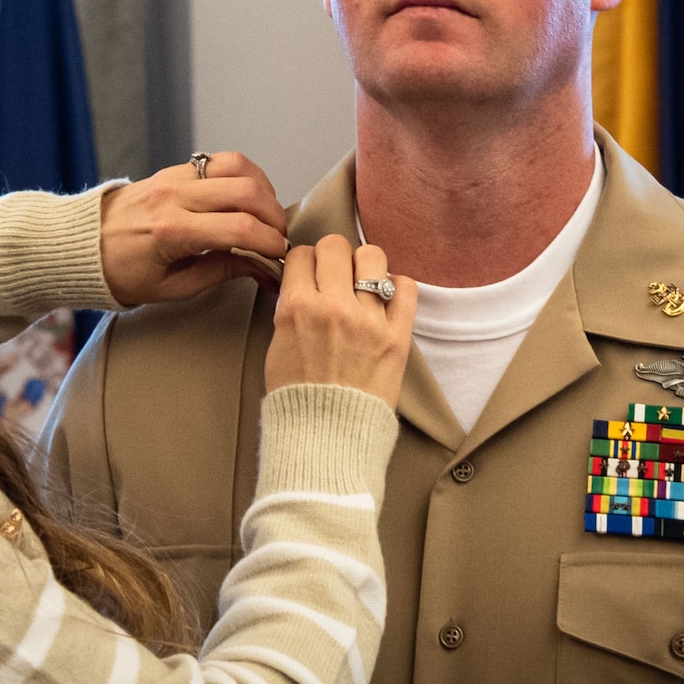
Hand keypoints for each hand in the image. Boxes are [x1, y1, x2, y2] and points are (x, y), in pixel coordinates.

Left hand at [100, 151, 287, 305]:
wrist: (81, 245)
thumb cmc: (121, 273)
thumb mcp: (171, 288)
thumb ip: (220, 273)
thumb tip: (260, 266)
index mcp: (171, 232)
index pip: (239, 229)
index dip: (269, 242)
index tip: (279, 256)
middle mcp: (174, 197)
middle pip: (246, 193)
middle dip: (274, 217)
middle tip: (277, 238)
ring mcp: (174, 177)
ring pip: (238, 167)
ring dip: (264, 190)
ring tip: (267, 216)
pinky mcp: (174, 169)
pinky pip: (221, 161)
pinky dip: (245, 176)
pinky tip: (249, 197)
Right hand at [264, 234, 416, 407]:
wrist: (326, 438)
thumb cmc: (297, 398)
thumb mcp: (277, 346)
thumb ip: (290, 309)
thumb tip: (303, 284)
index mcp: (297, 308)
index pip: (302, 254)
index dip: (305, 262)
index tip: (310, 273)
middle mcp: (333, 307)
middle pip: (335, 246)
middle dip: (332, 257)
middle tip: (335, 275)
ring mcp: (368, 320)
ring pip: (372, 257)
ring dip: (366, 265)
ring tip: (363, 283)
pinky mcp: (397, 337)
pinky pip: (406, 288)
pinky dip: (397, 287)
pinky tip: (387, 298)